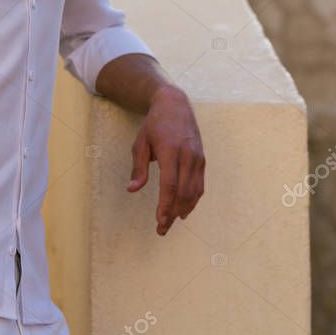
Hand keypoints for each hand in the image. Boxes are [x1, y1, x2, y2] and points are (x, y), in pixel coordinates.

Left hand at [127, 84, 204, 235]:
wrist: (175, 105)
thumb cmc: (154, 124)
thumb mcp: (140, 143)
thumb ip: (138, 167)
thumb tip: (132, 189)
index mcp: (171, 150)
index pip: (170, 184)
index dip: (165, 205)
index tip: (159, 221)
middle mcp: (188, 155)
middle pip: (183, 192)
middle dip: (172, 213)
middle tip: (162, 229)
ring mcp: (198, 158)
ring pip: (194, 191)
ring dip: (183, 210)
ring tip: (170, 223)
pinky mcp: (202, 160)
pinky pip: (199, 185)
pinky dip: (193, 200)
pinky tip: (184, 210)